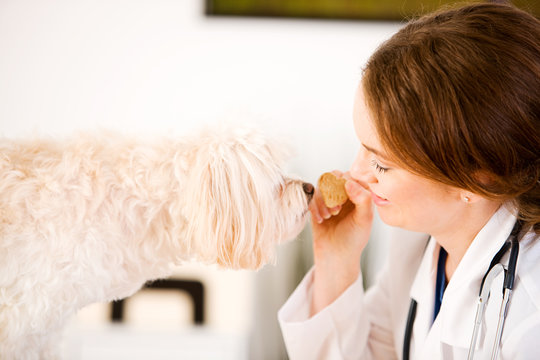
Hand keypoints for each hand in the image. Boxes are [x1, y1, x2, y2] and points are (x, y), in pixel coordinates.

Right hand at [309, 171, 372, 314]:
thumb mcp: (364, 219)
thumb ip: (363, 199)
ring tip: (329, 216)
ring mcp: (330, 197)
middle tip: (336, 209)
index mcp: (360, 193)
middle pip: (335, 176)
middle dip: (333, 191)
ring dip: (323, 200)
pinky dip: (315, 207)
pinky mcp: (316, 204)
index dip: (348, 184)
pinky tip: (320, 220)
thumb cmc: (354, 238)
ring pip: (321, 185)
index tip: (346, 202)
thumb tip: (348, 182)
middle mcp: (345, 192)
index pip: (353, 175)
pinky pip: (311, 196)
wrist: (336, 255)